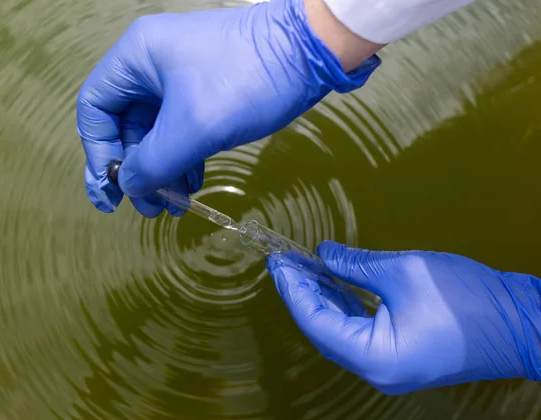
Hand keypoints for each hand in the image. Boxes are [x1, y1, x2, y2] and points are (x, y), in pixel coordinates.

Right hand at [76, 0, 379, 215]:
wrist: (310, 53)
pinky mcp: (205, 91)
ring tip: (174, 205)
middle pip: (125, 126)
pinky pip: (180, 130)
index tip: (112, 193)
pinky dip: (182, 159)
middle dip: (136, 170)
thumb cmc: (247, 81)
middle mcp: (151, 65)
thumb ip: (153, 163)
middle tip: (150, 208)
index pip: (95, 110)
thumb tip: (130, 187)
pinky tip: (192, 184)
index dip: (98, 155)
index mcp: (136, 58)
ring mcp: (179, 78)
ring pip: (155, 132)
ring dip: (161, 170)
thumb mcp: (193, 128)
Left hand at [266, 241, 540, 393]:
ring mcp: (388, 366)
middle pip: (324, 329)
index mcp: (373, 356)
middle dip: (303, 293)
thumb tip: (323, 254)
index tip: (278, 262)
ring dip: (322, 298)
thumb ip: (355, 264)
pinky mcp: (400, 355)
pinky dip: (345, 306)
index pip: (315, 322)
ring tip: (303, 267)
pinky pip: (360, 331)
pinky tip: (333, 282)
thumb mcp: (403, 271)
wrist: (522, 322)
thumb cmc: (466, 298)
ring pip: (341, 330)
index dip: (293, 290)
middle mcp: (375, 370)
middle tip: (285, 261)